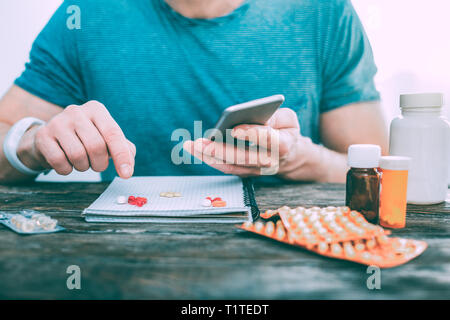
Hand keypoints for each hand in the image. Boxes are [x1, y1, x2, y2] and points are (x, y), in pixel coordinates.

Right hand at [17, 101, 134, 177]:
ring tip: (81, 161)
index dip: (121, 156)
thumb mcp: (106, 138)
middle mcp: (76, 111)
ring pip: (78, 156)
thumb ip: (123, 148)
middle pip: (96, 147)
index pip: (113, 133)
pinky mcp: (43, 136)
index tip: (126, 174)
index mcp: (96, 109)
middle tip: (97, 165)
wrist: (51, 139)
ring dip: (83, 167)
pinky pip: (59, 162)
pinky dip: (66, 169)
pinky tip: (66, 162)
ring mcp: (57, 122)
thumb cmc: (86, 139)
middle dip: (100, 164)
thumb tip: (128, 164)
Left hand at [183, 108, 307, 177]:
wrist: (290, 155)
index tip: (234, 129)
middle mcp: (269, 162)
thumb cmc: (285, 131)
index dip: (252, 134)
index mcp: (284, 145)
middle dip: (221, 150)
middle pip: (244, 157)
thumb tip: (250, 117)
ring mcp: (256, 171)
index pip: (268, 140)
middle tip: (201, 142)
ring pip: (231, 165)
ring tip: (191, 146)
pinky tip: (195, 150)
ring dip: (209, 157)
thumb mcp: (288, 118)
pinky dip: (210, 160)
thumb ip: (274, 117)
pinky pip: (226, 168)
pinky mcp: (245, 173)